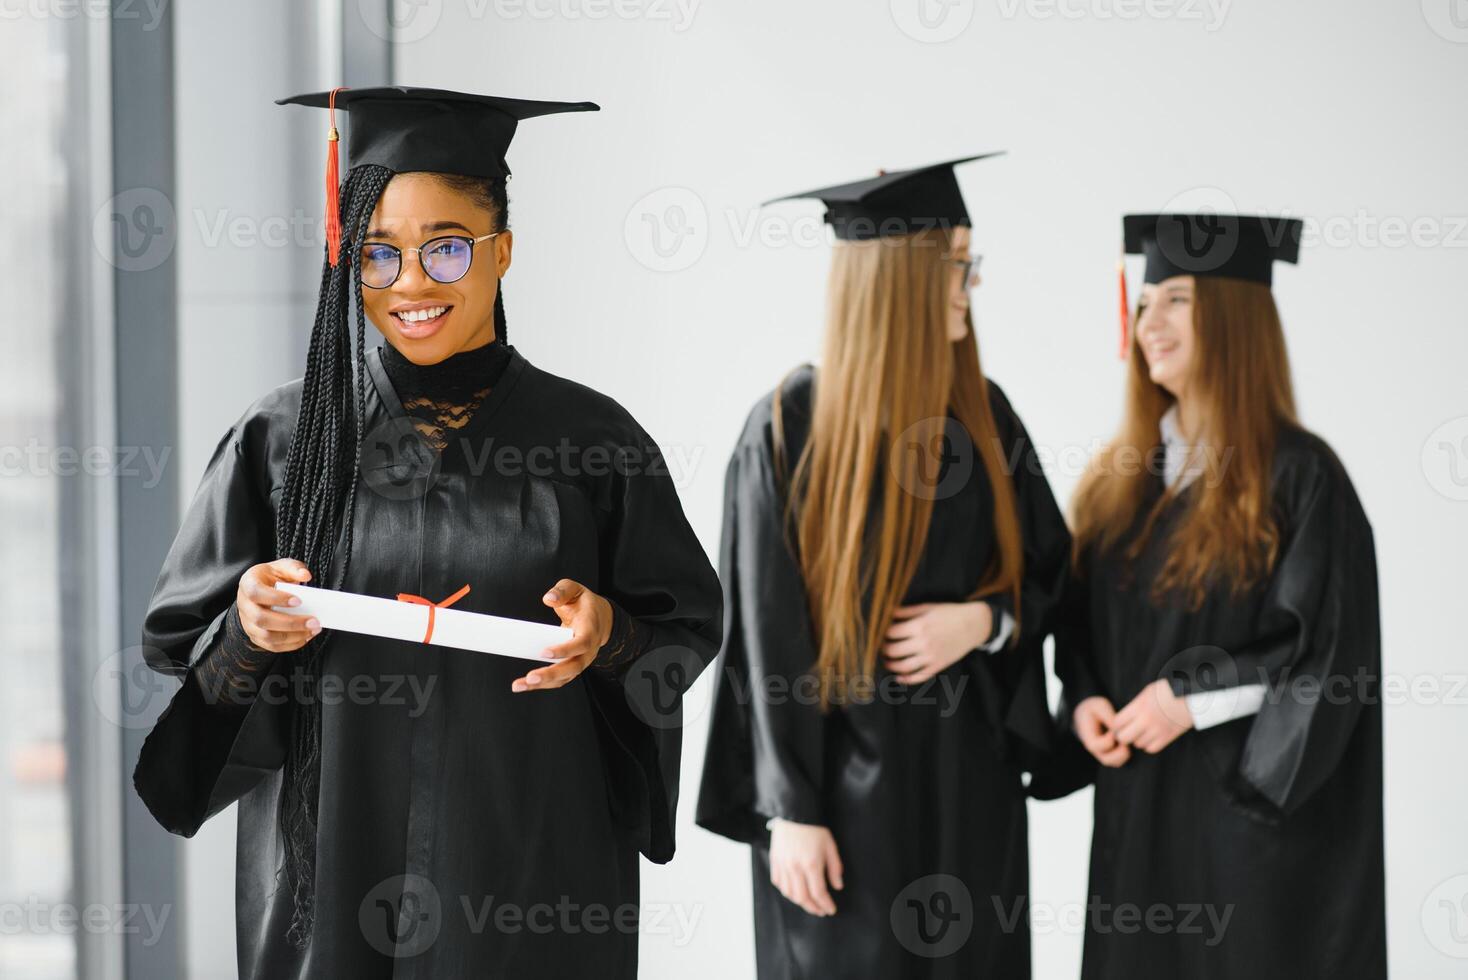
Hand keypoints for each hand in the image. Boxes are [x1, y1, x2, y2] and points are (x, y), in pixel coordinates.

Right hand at [236, 558, 319, 652]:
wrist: (260, 591)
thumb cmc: (271, 578)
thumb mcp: (281, 567)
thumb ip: (294, 568)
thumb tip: (305, 575)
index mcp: (248, 584)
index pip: (256, 593)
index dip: (276, 598)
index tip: (298, 601)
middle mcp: (244, 605)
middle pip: (261, 619)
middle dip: (290, 622)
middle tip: (313, 621)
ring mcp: (248, 623)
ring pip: (266, 636)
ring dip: (293, 636)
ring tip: (313, 630)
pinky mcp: (256, 636)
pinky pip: (271, 646)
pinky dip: (290, 644)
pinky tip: (305, 637)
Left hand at [511, 578, 612, 692]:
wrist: (601, 619)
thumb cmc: (585, 605)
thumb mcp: (576, 590)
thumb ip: (563, 590)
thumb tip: (548, 599)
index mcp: (590, 630)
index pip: (581, 644)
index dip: (565, 650)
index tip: (544, 652)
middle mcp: (588, 650)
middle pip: (573, 667)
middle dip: (551, 674)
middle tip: (531, 677)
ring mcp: (581, 661)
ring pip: (564, 677)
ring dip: (542, 683)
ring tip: (520, 685)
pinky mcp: (572, 667)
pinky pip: (558, 680)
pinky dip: (542, 684)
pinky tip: (524, 685)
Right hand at [769, 819, 843, 916]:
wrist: (794, 813)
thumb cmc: (814, 829)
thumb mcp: (830, 846)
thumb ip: (835, 867)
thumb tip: (837, 886)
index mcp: (811, 864)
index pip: (819, 893)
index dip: (826, 904)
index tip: (831, 909)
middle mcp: (795, 868)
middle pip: (803, 897)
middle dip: (813, 908)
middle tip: (820, 911)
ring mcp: (783, 865)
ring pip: (789, 893)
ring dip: (799, 902)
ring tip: (808, 903)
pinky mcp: (775, 861)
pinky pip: (778, 882)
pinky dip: (786, 891)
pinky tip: (794, 891)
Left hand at [881, 601, 991, 684]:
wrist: (974, 624)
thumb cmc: (950, 613)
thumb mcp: (927, 607)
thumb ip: (906, 611)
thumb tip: (887, 612)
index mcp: (919, 626)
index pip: (891, 633)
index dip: (882, 632)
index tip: (880, 632)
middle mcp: (923, 643)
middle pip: (893, 651)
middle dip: (883, 649)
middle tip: (880, 647)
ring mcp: (931, 656)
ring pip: (903, 667)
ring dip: (891, 666)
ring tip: (886, 662)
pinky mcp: (938, 665)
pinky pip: (919, 676)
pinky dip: (906, 679)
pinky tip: (899, 677)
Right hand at [1073, 696, 1130, 766]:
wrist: (1087, 710)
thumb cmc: (1093, 707)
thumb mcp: (1100, 706)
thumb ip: (1109, 717)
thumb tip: (1120, 730)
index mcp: (1087, 735)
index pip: (1095, 746)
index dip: (1107, 740)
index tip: (1113, 730)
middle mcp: (1093, 746)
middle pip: (1105, 760)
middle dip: (1119, 753)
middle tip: (1126, 741)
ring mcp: (1101, 751)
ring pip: (1113, 762)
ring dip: (1124, 755)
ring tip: (1128, 741)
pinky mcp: (1108, 751)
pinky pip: (1118, 760)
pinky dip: (1125, 754)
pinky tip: (1127, 741)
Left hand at [1112, 679, 1193, 753]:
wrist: (1191, 695)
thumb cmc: (1168, 691)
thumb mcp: (1147, 692)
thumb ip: (1134, 706)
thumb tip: (1124, 718)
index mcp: (1139, 707)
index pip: (1117, 723)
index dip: (1116, 724)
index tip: (1118, 723)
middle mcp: (1146, 720)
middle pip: (1124, 737)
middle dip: (1122, 735)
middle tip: (1126, 731)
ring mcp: (1157, 730)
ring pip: (1137, 744)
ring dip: (1137, 739)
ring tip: (1141, 731)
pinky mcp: (1168, 737)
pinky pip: (1151, 749)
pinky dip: (1148, 745)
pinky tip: (1150, 737)